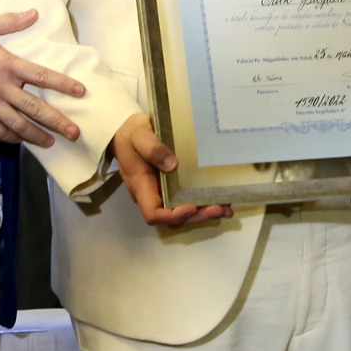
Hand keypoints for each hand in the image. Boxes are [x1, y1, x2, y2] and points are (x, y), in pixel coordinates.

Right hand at [0, 10, 82, 145]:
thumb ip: (10, 21)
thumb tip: (34, 13)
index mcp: (7, 64)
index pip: (42, 76)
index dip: (63, 84)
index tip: (80, 92)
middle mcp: (2, 87)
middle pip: (35, 108)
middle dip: (57, 121)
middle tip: (74, 133)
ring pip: (18, 124)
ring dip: (37, 135)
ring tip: (51, 142)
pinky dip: (10, 137)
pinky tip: (20, 141)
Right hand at [112, 113, 232, 226]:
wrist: (125, 132)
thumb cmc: (131, 135)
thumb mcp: (139, 136)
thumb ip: (153, 149)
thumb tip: (173, 165)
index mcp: (141, 186)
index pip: (153, 213)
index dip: (173, 215)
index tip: (191, 206)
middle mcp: (152, 195)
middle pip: (172, 218)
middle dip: (196, 216)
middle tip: (218, 208)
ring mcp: (161, 193)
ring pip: (181, 213)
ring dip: (203, 213)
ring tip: (225, 208)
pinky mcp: (171, 187)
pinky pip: (185, 201)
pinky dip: (203, 203)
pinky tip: (221, 200)